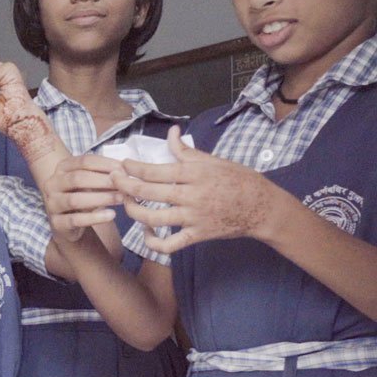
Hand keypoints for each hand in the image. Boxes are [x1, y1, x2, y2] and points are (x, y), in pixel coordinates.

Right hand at [42, 154, 125, 241]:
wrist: (68, 222)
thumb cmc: (83, 196)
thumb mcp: (92, 183)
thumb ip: (104, 176)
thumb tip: (123, 173)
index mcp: (62, 168)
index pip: (83, 161)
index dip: (105, 165)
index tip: (123, 170)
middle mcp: (53, 184)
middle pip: (77, 178)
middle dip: (103, 181)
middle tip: (123, 185)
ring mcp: (52, 203)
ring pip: (74, 200)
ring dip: (101, 198)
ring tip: (120, 199)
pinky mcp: (57, 222)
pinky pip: (75, 220)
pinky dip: (95, 217)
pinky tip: (111, 215)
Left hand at [113, 126, 278, 253]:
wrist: (263, 208)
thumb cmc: (239, 180)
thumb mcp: (214, 160)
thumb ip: (186, 151)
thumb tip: (171, 131)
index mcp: (194, 174)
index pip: (155, 170)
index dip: (133, 168)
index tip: (122, 164)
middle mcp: (191, 196)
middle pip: (148, 192)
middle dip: (124, 185)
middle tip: (113, 179)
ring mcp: (193, 218)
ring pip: (153, 218)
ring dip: (133, 211)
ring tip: (125, 202)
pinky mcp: (197, 235)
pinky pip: (169, 244)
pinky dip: (152, 242)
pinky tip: (145, 232)